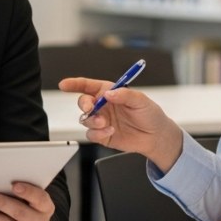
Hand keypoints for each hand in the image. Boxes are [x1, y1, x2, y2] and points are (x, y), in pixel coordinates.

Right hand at [57, 77, 184, 170]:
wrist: (156, 137)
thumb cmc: (150, 115)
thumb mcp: (141, 100)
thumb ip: (124, 94)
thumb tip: (109, 94)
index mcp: (109, 92)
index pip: (88, 85)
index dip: (74, 84)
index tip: (64, 85)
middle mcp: (103, 105)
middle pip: (83, 102)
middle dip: (84, 104)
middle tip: (91, 108)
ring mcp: (101, 120)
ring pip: (85, 118)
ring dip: (92, 120)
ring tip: (105, 123)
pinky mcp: (102, 134)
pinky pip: (91, 133)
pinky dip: (97, 133)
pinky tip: (110, 131)